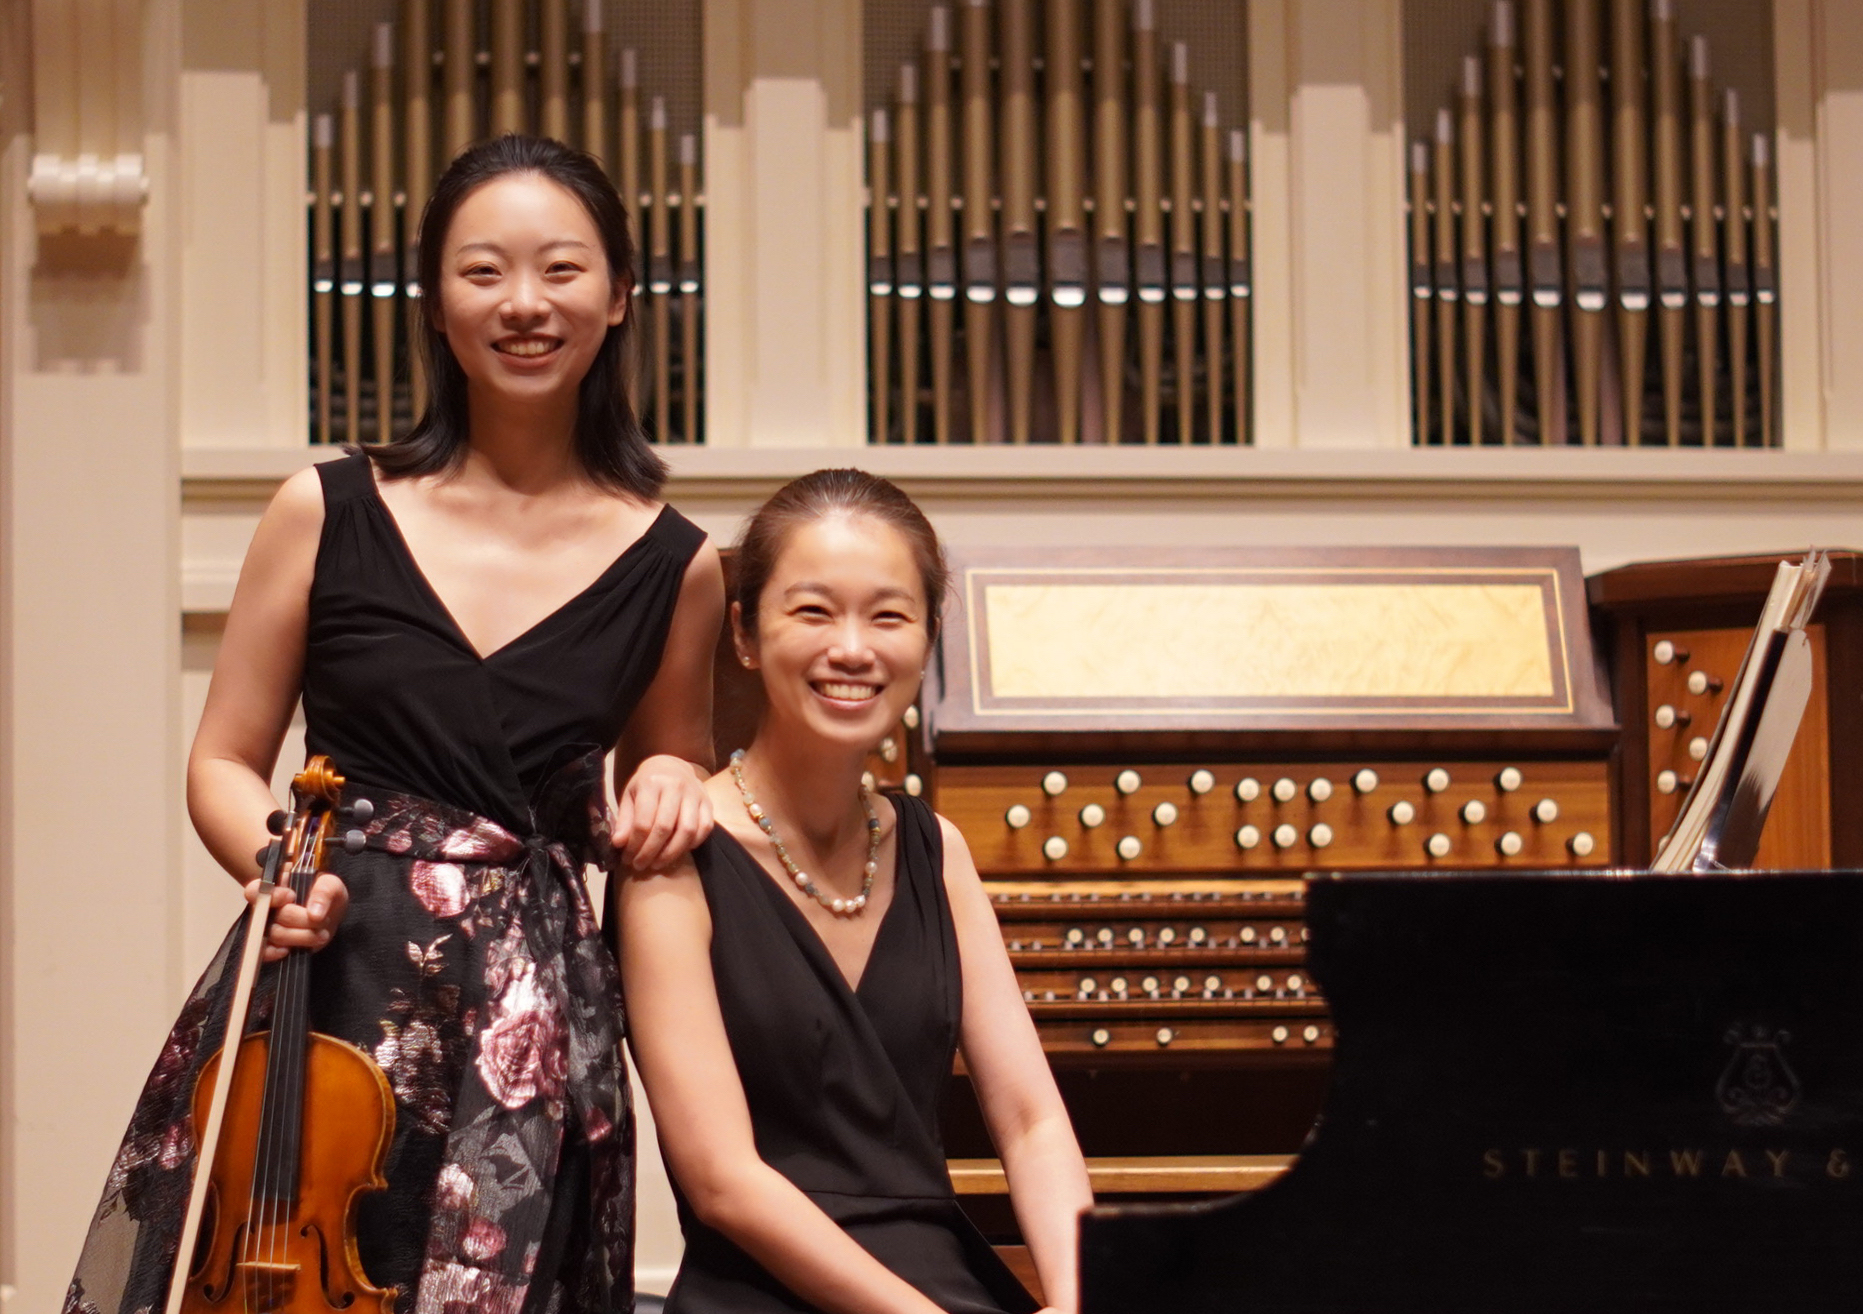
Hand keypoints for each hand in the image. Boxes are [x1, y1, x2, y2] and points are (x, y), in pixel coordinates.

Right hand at [246, 872, 348, 960]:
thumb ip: (323, 892)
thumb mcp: (331, 885)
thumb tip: (314, 914)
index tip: (292, 897)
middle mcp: (265, 907)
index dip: (272, 896)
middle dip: (299, 920)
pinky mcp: (271, 945)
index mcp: (274, 887)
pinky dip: (277, 953)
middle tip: (322, 920)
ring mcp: (266, 927)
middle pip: (270, 916)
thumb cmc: (326, 895)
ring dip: (300, 936)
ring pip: (274, 934)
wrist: (330, 916)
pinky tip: (292, 949)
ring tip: (322, 934)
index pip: (256, 891)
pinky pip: (264, 953)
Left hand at [613, 755, 712, 871]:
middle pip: (664, 828)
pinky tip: (678, 851)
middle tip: (641, 865)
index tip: (628, 858)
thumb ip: (625, 820)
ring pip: (687, 830)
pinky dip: (692, 844)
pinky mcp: (708, 802)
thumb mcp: (630, 796)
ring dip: (672, 853)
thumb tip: (618, 843)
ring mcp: (695, 794)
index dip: (635, 845)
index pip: (643, 821)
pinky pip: (705, 828)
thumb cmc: (647, 784)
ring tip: (658, 864)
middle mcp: (676, 786)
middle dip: (651, 852)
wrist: (672, 766)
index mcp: (652, 783)